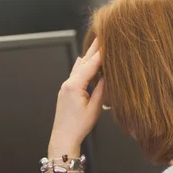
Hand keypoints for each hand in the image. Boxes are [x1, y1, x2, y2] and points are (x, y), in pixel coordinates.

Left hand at [49, 39, 103, 156]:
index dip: (101, 53)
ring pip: (78, 67)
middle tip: (102, 35)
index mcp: (75, 85)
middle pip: (83, 62)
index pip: (91, 65)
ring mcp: (65, 87)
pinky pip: (75, 74)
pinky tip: (83, 59)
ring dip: (88, 56)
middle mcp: (68, 83)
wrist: (63, 137)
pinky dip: (82, 66)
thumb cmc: (78, 126)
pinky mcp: (66, 91)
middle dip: (94, 49)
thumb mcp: (95, 108)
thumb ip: (102, 89)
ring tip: (97, 45)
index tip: (109, 42)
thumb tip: (108, 75)